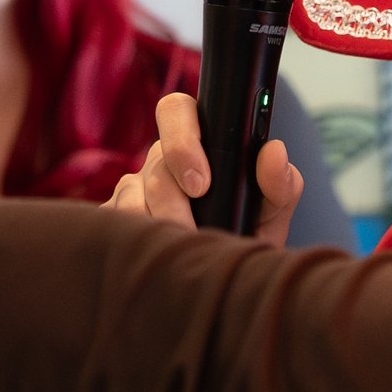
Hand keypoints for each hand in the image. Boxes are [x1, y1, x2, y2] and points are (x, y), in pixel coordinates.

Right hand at [108, 92, 303, 247]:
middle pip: (153, 163)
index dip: (183, 141)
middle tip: (190, 231)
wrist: (226, 279)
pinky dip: (132, 242)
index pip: (177, 112)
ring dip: (154, 228)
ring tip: (178, 252)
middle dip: (172, 202)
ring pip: (129, 196)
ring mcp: (133, 189)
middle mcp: (161, 161)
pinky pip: (110, 223)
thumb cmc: (247, 235)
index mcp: (199, 144)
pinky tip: (151, 258)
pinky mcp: (113, 220)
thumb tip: (274, 152)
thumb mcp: (271, 213)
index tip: (201, 184)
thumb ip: (281, 182)